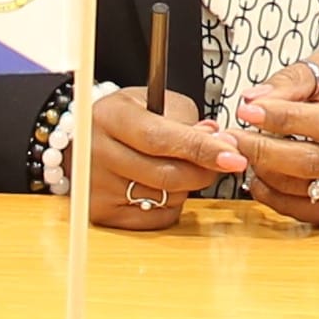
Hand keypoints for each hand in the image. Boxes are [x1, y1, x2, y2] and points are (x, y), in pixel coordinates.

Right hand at [74, 86, 246, 229]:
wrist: (84, 138)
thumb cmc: (125, 119)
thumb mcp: (153, 102)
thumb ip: (186, 119)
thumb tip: (217, 140)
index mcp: (111, 117)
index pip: (161, 138)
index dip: (201, 149)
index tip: (233, 155)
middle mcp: (97, 153)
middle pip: (166, 174)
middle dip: (204, 170)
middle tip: (223, 160)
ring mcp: (96, 187)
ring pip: (166, 197)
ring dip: (187, 185)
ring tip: (179, 165)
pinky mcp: (101, 212)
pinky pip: (156, 217)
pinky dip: (171, 203)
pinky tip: (163, 185)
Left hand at [232, 58, 318, 228]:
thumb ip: (294, 80)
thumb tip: (256, 98)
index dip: (284, 118)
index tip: (247, 110)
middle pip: (312, 160)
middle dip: (263, 149)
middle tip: (230, 138)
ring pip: (303, 188)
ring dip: (263, 171)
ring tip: (241, 153)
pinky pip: (301, 210)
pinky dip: (271, 195)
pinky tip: (257, 175)